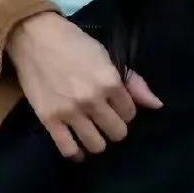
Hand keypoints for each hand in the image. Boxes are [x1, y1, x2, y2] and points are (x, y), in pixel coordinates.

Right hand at [9, 12, 161, 159]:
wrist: (36, 39)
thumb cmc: (75, 45)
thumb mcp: (108, 57)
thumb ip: (133, 82)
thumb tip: (157, 105)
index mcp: (110, 82)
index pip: (130, 113)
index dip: (126, 112)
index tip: (118, 107)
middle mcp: (92, 100)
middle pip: (117, 132)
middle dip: (115, 128)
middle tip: (107, 121)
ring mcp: (70, 112)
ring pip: (96, 145)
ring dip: (98, 141)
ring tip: (94, 132)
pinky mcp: (49, 119)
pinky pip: (68, 149)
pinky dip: (77, 154)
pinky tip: (79, 150)